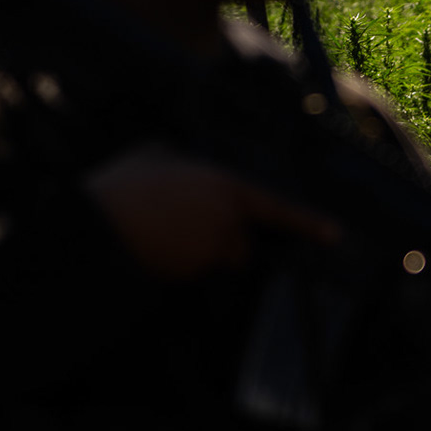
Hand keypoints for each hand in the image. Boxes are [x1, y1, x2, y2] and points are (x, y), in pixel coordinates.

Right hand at [83, 145, 338, 280]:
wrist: (96, 225)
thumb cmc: (122, 186)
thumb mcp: (154, 155)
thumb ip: (181, 159)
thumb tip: (180, 158)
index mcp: (224, 186)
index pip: (276, 208)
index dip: (307, 223)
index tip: (334, 236)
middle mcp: (227, 220)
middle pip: (243, 246)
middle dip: (224, 246)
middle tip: (184, 231)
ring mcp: (211, 250)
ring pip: (217, 262)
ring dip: (200, 257)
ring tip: (162, 238)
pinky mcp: (193, 274)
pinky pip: (194, 275)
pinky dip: (179, 268)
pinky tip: (153, 251)